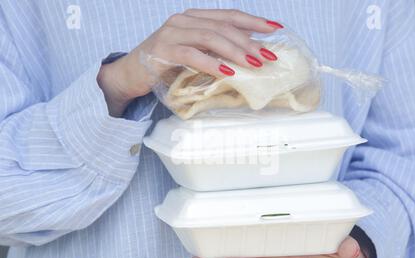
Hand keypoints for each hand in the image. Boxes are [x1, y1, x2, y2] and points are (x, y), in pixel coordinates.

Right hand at [97, 9, 282, 116]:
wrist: (129, 74)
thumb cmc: (164, 65)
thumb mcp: (193, 54)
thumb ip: (213, 51)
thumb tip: (245, 58)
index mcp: (193, 18)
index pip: (229, 16)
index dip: (253, 22)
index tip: (275, 29)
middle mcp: (183, 20)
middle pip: (223, 27)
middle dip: (249, 41)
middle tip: (267, 56)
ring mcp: (172, 33)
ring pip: (210, 38)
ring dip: (235, 52)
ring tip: (253, 64)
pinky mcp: (163, 50)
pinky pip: (192, 55)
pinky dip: (211, 63)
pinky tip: (227, 72)